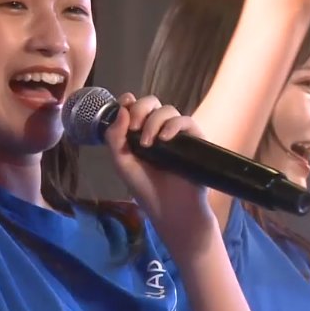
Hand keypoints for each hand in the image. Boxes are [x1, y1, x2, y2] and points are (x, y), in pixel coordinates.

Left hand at [104, 93, 215, 253]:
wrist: (169, 208)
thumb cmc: (145, 188)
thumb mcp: (122, 162)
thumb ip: (115, 136)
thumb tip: (122, 108)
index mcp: (140, 133)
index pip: (136, 107)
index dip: (130, 102)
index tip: (125, 103)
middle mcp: (159, 130)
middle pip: (152, 103)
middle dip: (141, 109)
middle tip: (135, 127)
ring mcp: (177, 134)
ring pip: (168, 110)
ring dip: (154, 121)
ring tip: (148, 143)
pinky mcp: (194, 140)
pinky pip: (186, 121)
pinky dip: (174, 125)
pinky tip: (164, 138)